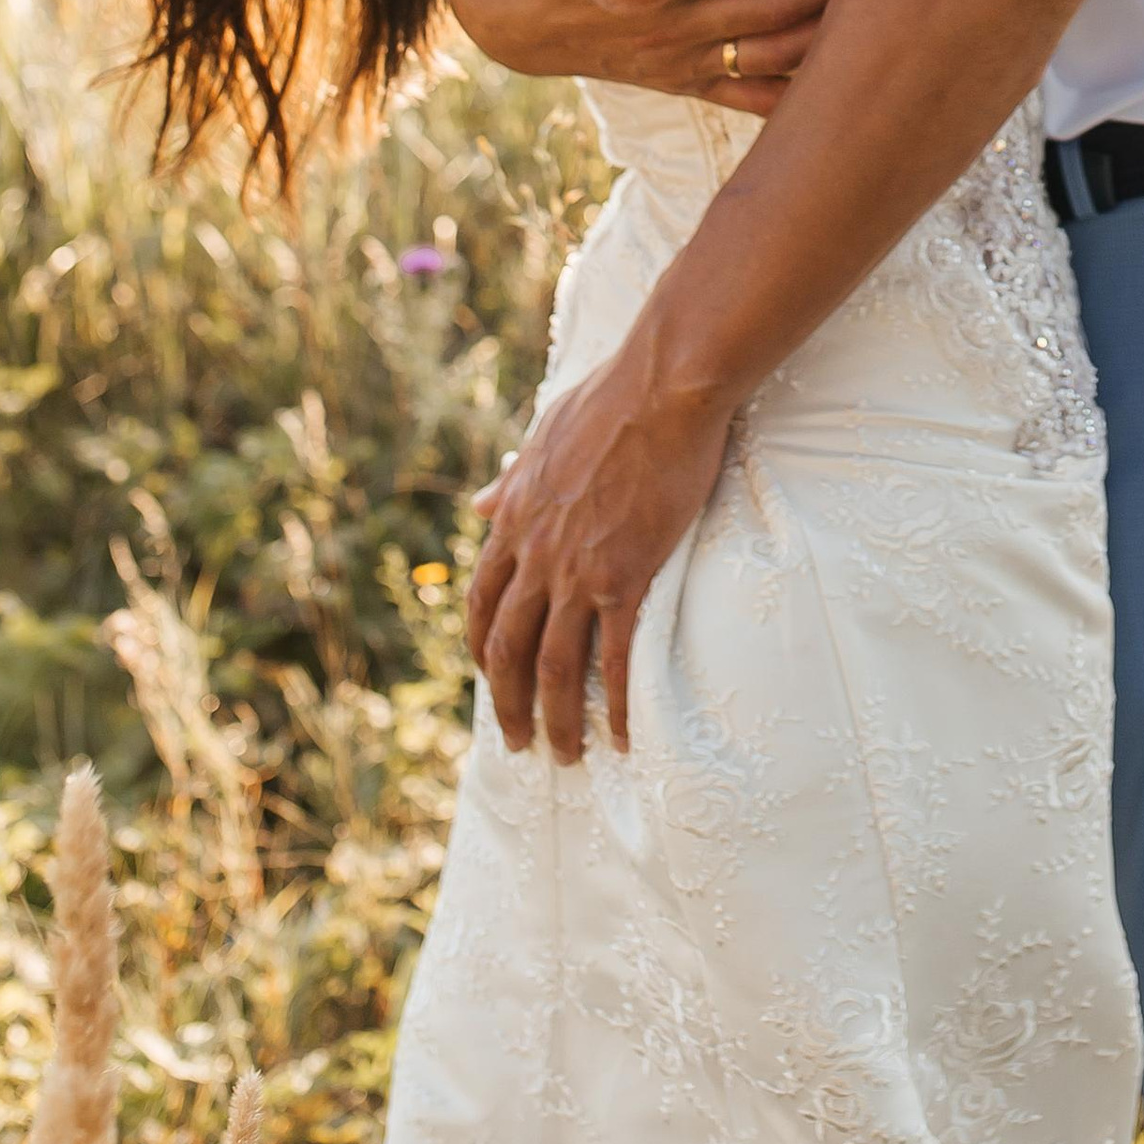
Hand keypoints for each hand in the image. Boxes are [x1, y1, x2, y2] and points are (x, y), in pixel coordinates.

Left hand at [468, 343, 732, 755]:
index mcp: (514, 519)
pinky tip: (622, 737)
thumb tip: (479, 504)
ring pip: (553, 666)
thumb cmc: (612, 397)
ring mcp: (577, 570)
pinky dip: (616, 705)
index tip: (491, 679)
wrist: (664, 387)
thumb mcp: (544, 435)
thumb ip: (512, 479)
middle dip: (508, 704)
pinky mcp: (626, 576)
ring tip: (565, 756)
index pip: (483, 602)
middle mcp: (535, 554)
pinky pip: (614, 657)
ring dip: (556, 720)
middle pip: (507, 650)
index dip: (482, 648)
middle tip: (518, 743)